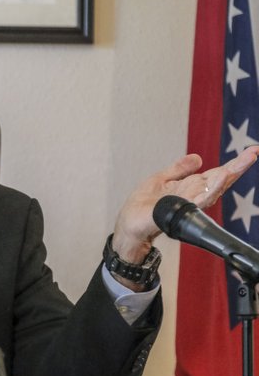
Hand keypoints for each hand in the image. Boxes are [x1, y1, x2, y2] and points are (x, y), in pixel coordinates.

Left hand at [112, 145, 258, 266]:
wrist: (128, 225)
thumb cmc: (142, 205)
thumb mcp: (161, 180)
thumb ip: (179, 169)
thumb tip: (198, 158)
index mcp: (192, 188)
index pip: (217, 173)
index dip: (235, 163)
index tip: (253, 150)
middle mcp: (194, 197)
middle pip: (220, 181)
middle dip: (237, 167)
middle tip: (253, 152)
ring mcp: (186, 205)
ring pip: (210, 191)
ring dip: (223, 179)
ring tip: (234, 167)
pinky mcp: (174, 212)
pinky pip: (194, 202)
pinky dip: (207, 192)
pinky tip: (215, 183)